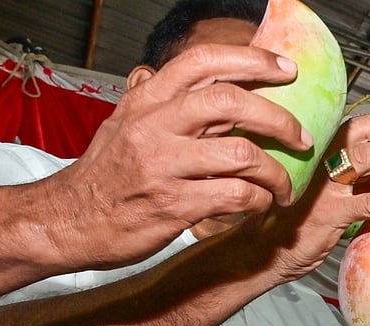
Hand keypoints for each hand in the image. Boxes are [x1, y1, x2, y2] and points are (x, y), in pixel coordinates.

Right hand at [51, 43, 311, 267]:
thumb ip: (151, 100)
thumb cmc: (104, 176)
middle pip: (231, 102)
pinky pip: (236, 196)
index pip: (203, 62)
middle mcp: (154, 125)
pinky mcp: (174, 205)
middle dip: (278, 118)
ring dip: (277, 172)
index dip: (251, 60)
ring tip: (285, 186)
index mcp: (147, 101)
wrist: (68, 222)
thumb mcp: (121, 125)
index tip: (285, 70)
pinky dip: (260, 200)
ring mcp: (164, 165)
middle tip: (300, 136)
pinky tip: (261, 205)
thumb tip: (157, 70)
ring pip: (242, 154)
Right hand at [261, 113, 369, 282]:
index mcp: (320, 154)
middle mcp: (319, 162)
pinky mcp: (330, 213)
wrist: (268, 249)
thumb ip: (358, 178)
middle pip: (361, 133)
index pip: (356, 127)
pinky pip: (369, 202)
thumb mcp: (333, 191)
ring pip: (366, 159)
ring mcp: (324, 187)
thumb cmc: (301, 220)